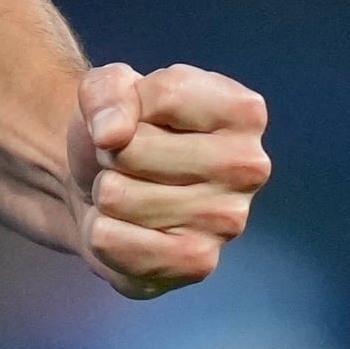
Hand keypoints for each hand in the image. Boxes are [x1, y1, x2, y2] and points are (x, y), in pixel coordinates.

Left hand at [75, 62, 268, 299]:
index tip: (140, 119)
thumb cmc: (120, 129)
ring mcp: (227, 221)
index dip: (128, 106)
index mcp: (243, 112)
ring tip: (131, 190)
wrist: (101, 186)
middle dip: (113, 153)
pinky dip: (101, 233)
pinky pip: (111, 241)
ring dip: (107, 193)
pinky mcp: (196, 264)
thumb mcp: (107, 84)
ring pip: (117, 196)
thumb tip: (112, 135)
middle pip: (132, 151)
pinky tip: (129, 227)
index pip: (164, 96)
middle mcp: (248, 168)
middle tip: (131, 161)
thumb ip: (107, 91)